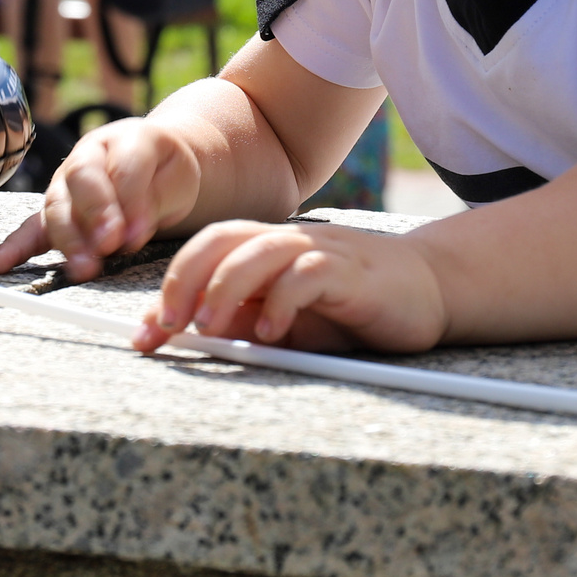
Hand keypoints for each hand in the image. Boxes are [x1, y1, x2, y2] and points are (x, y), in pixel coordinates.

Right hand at [0, 114, 204, 282]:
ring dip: (68, 239)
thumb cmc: (166, 171)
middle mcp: (89, 156)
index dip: (130, 201)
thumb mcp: (176, 178)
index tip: (138, 233)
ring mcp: (66, 183)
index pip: (124, 167)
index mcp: (126, 139)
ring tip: (83, 269)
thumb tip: (130, 235)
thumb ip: (153, 201)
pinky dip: (14, 247)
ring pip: (58, 206)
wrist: (156, 164)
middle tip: (108, 245)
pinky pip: (32, 227)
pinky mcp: (55, 210)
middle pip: (82, 181)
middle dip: (93, 216)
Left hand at [135, 219, 449, 355]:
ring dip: (225, 288)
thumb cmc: (355, 308)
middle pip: (220, 240)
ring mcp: (320, 252)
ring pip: (258, 251)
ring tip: (210, 327)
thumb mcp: (290, 322)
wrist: (431, 289)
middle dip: (184, 280)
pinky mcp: (352, 271)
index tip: (145, 336)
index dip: (168, 288)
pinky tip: (274, 332)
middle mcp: (288, 242)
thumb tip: (191, 335)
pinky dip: (284, 301)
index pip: (204, 253)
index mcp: (267, 250)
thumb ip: (248, 321)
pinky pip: (308, 274)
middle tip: (168, 324)